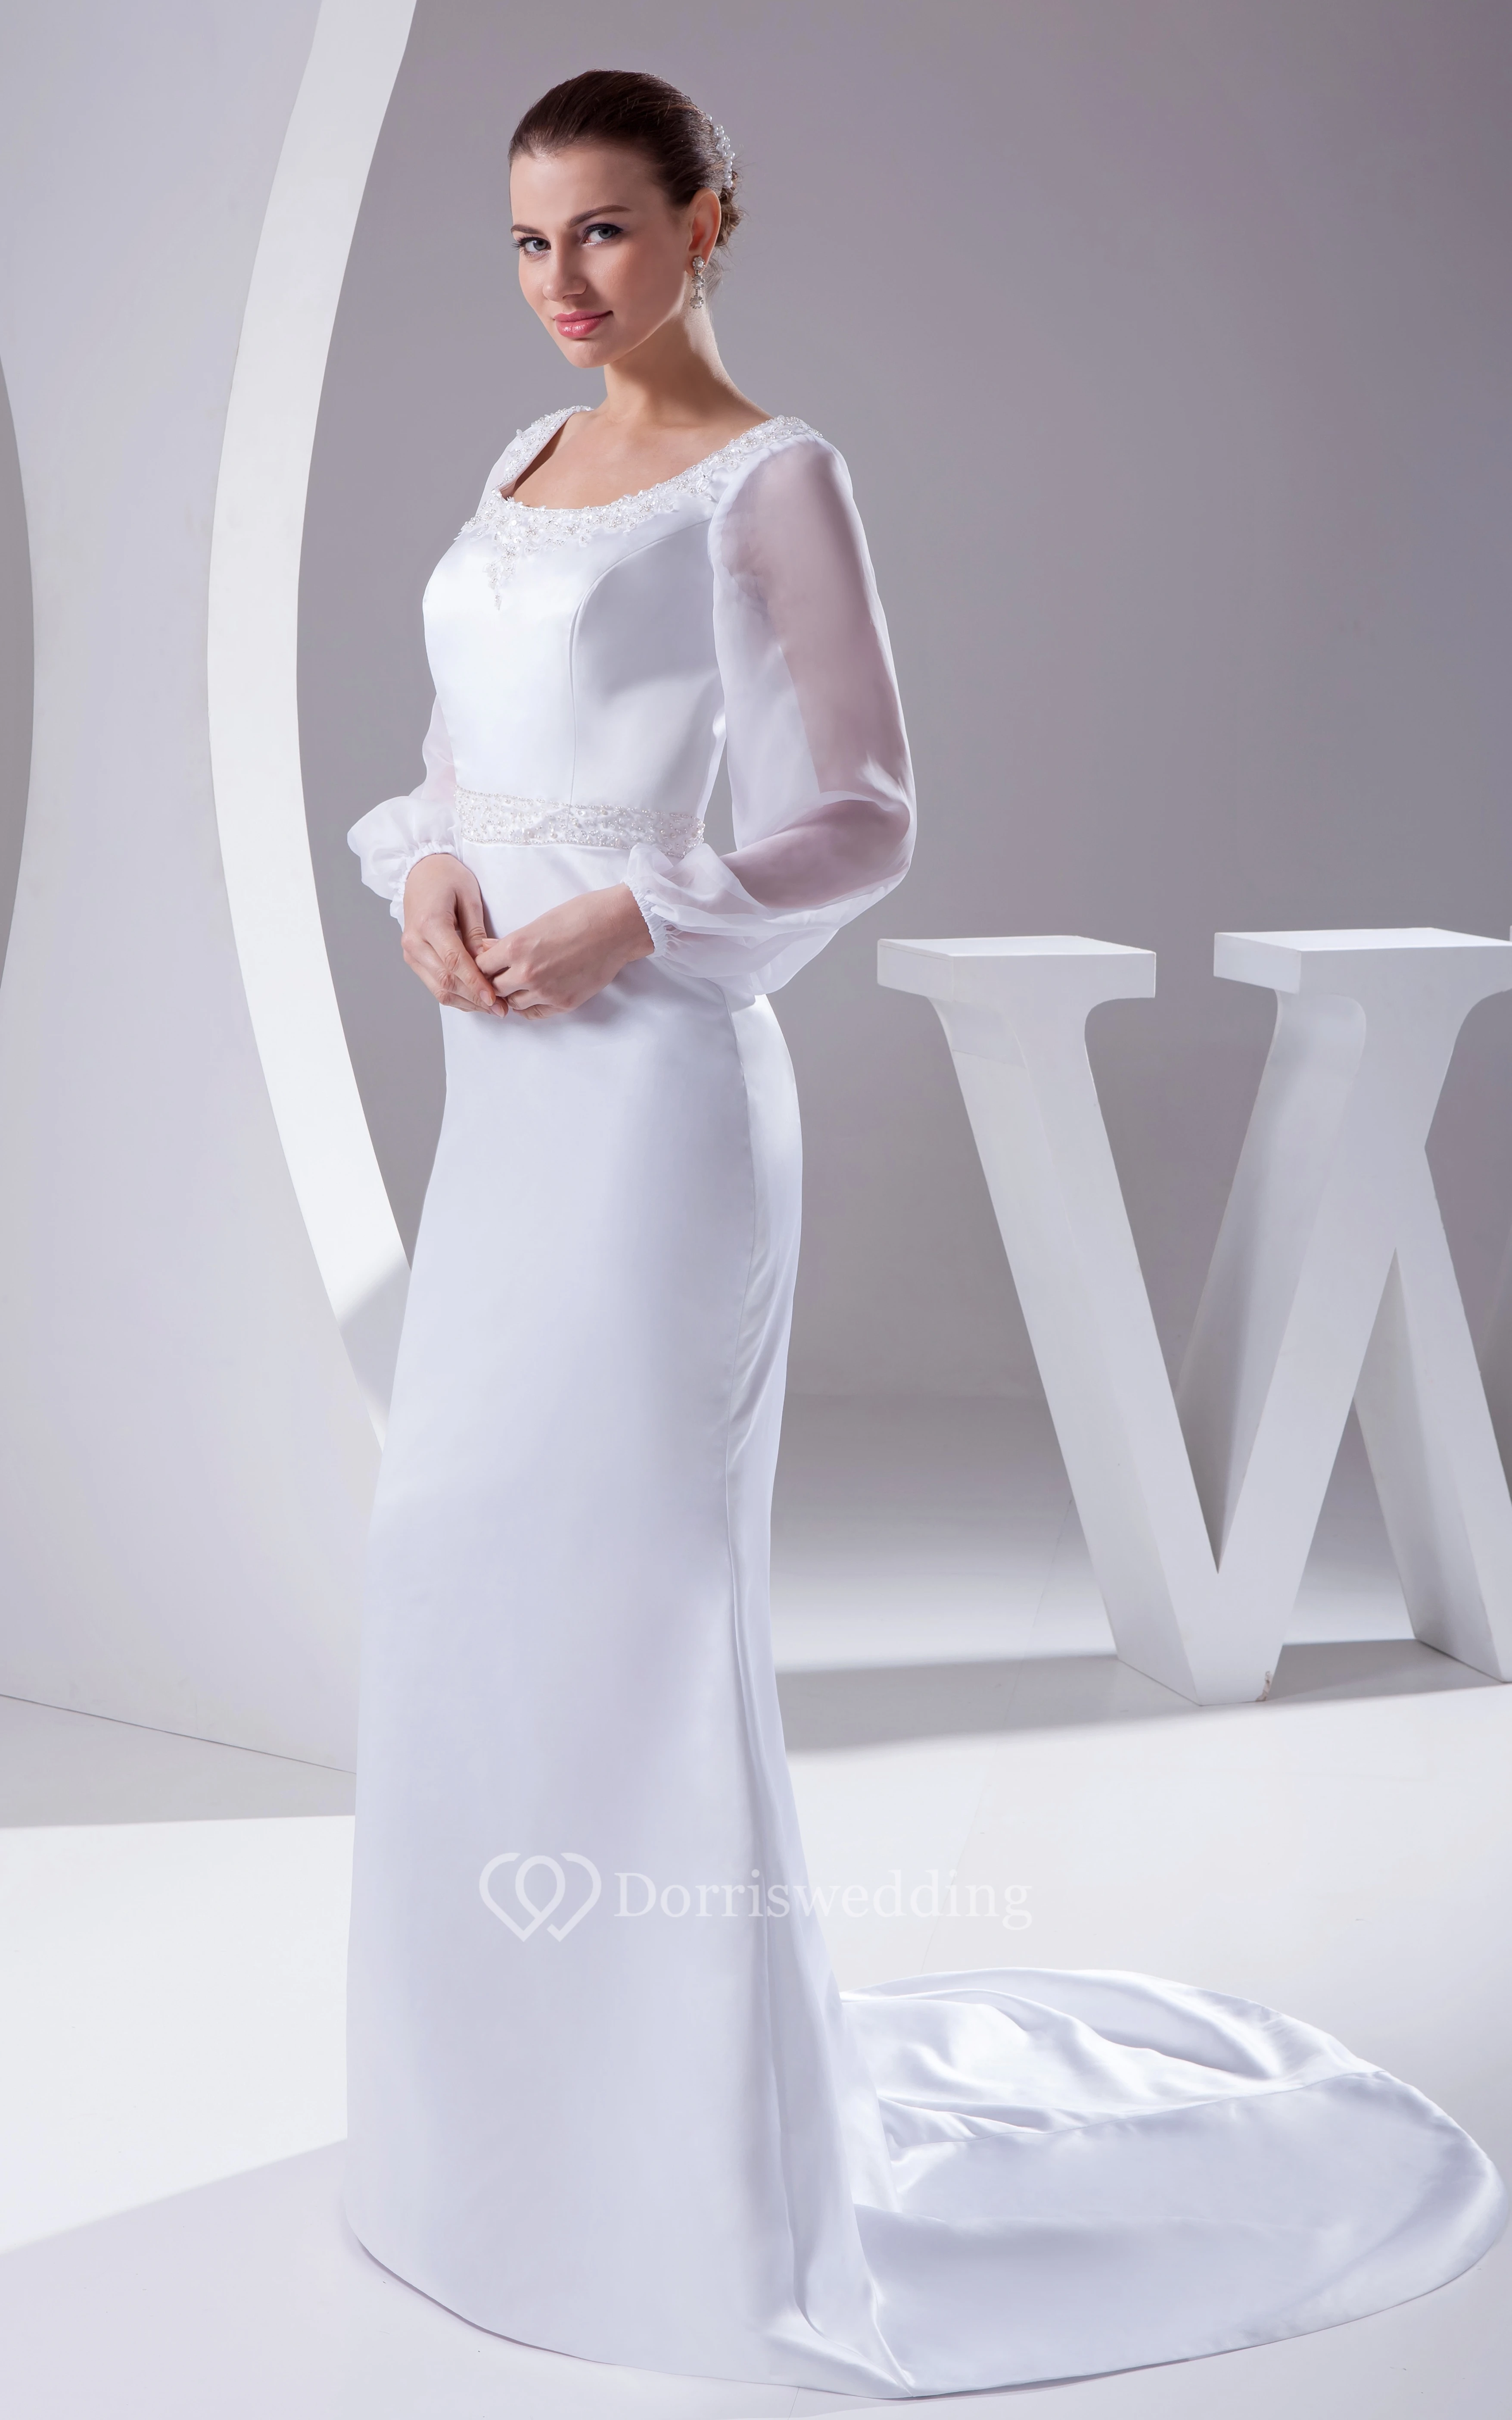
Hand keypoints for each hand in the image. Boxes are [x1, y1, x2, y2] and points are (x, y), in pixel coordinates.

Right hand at [400, 854, 505, 1014]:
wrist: (420, 871)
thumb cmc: (447, 877)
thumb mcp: (469, 897)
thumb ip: (476, 933)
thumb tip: (486, 964)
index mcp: (429, 923)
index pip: (454, 962)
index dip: (475, 983)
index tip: (495, 999)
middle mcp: (415, 942)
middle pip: (446, 981)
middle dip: (474, 998)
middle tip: (501, 1009)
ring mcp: (411, 952)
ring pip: (438, 988)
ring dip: (466, 1002)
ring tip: (492, 1008)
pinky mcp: (413, 958)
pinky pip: (435, 984)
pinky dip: (456, 995)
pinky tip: (475, 999)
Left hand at [475, 884, 653, 1017]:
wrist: (617, 928)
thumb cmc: (581, 916)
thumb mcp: (538, 922)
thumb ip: (511, 942)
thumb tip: (489, 950)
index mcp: (516, 946)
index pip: (481, 965)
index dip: (483, 964)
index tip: (489, 963)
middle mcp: (526, 972)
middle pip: (493, 988)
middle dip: (495, 981)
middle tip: (502, 975)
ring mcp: (545, 991)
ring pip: (512, 1003)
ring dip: (513, 995)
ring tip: (521, 984)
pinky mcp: (563, 1003)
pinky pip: (534, 1013)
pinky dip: (530, 1006)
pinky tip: (535, 995)